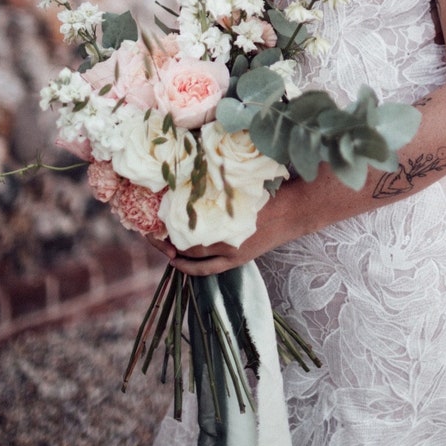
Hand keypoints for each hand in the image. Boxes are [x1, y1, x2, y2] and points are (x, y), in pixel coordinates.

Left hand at [145, 183, 299, 275]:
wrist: (295, 211)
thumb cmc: (268, 191)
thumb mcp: (239, 184)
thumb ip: (217, 187)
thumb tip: (191, 177)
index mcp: (224, 217)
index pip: (186, 225)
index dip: (168, 223)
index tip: (154, 216)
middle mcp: (225, 237)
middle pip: (186, 243)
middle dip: (166, 239)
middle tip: (151, 233)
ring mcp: (231, 251)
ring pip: (194, 258)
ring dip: (176, 254)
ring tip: (162, 246)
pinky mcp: (238, 259)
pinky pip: (208, 269)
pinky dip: (191, 267)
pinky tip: (178, 262)